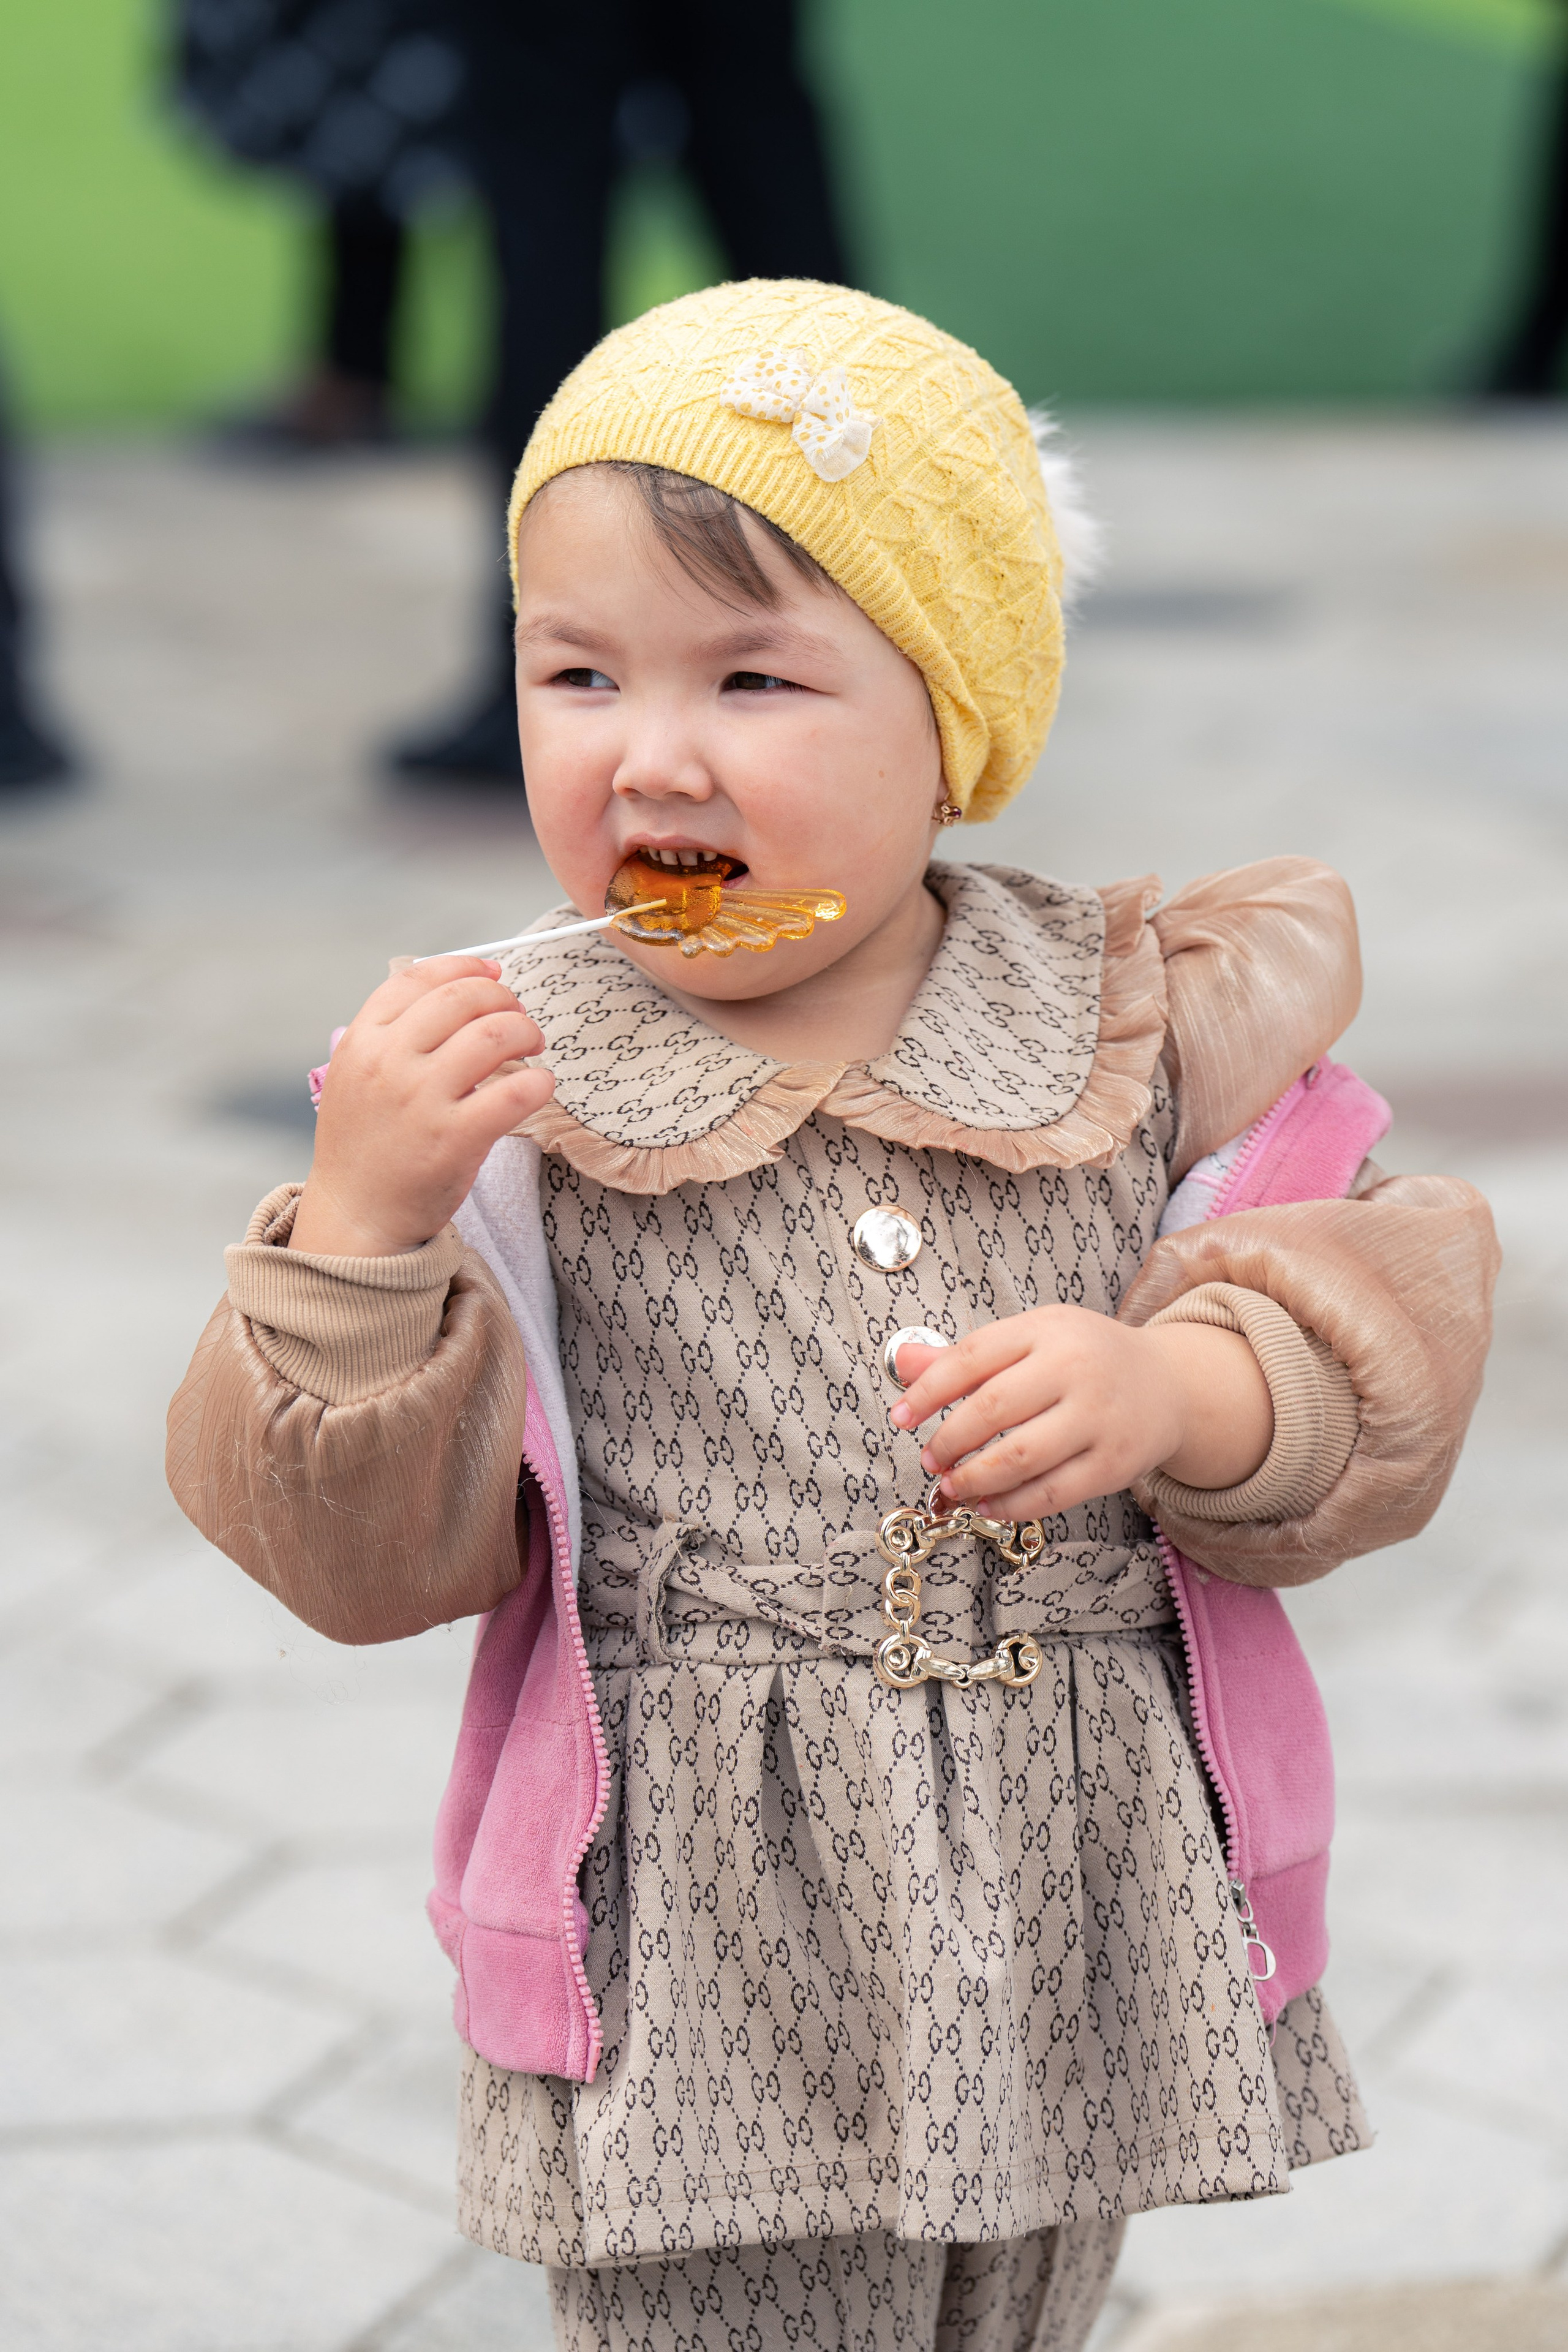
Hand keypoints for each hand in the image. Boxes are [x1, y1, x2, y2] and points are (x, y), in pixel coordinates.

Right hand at [289, 957, 554, 1255]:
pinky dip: (539, 1082)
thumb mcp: (356, 1077)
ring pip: (495, 1034)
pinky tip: (540, 1086)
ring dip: (527, 1031)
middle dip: (505, 999)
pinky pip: (515, 1092)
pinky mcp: (454, 1139)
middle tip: (520, 1019)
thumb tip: (460, 989)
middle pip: (464, 998)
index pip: (420, 978)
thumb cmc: (366, 1145)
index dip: (465, 966)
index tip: (493, 972)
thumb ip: (393, 1035)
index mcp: (362, 1041)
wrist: (355, 1217)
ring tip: (533, 1047)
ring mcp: (422, 1100)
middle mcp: (389, 1063)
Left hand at [888, 1307, 1274, 1522]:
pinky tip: (987, 1504)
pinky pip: (1051, 1494)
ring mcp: (1098, 1416)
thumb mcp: (1032, 1340)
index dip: (925, 1391)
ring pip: (1019, 1456)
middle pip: (992, 1408)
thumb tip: (901, 1363)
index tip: (900, 1418)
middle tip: (930, 1457)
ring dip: (973, 1477)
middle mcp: (1075, 1367)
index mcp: (1046, 1329)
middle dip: (948, 1440)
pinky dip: (1010, 1505)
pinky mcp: (1114, 1463)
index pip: (971, 1358)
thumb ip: (966, 1357)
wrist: (1170, 1383)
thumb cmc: (1085, 1360)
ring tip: (951, 1485)